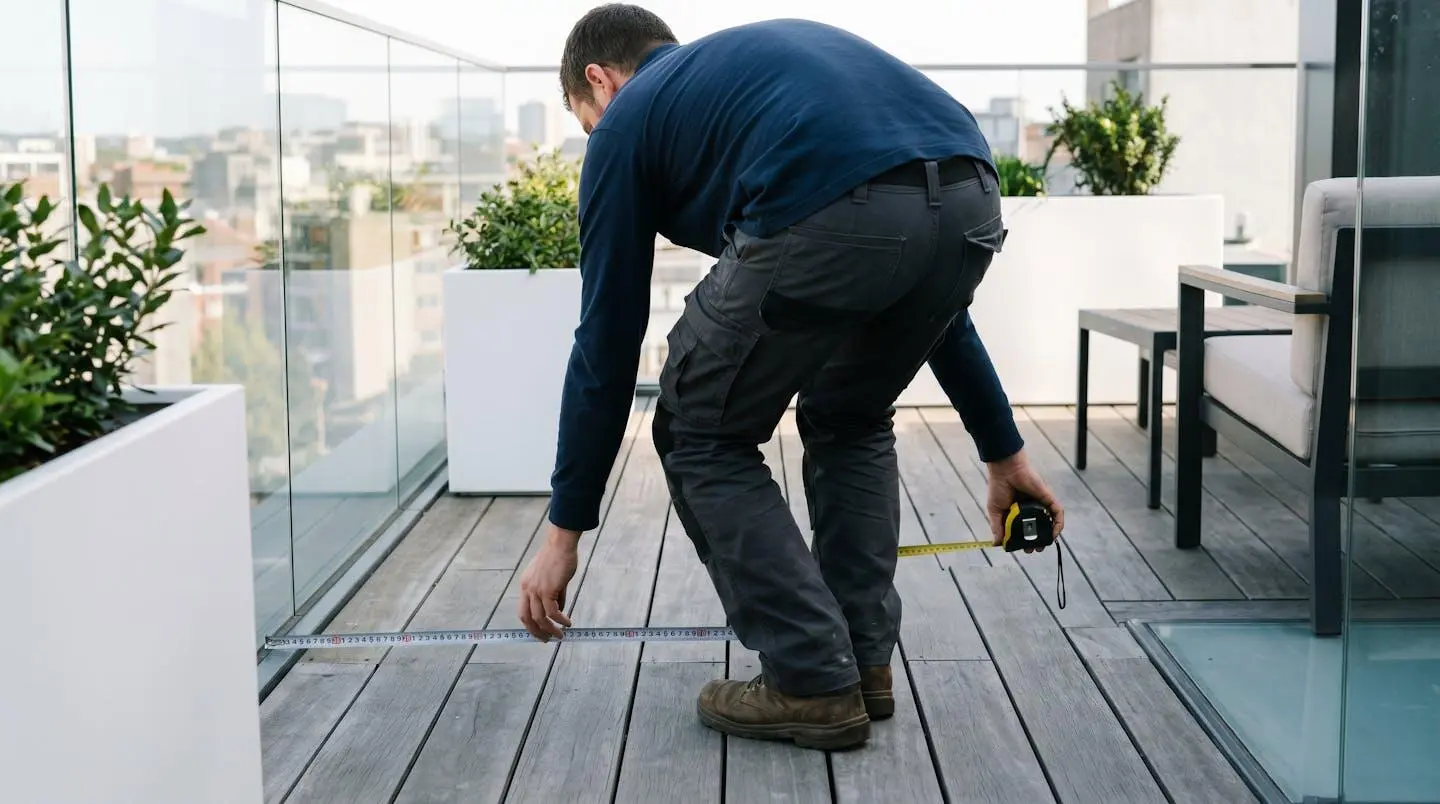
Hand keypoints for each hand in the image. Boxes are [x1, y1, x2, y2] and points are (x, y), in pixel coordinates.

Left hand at [517, 525, 579, 640]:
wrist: (561, 543)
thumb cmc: (558, 557)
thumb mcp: (552, 578)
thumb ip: (555, 594)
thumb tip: (560, 610)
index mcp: (525, 585)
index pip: (523, 610)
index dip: (530, 624)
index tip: (539, 632)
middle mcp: (527, 589)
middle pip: (526, 618)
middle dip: (536, 632)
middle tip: (546, 640)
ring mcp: (536, 590)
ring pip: (540, 618)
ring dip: (550, 630)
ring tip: (560, 636)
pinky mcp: (547, 590)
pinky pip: (553, 612)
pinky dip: (560, 620)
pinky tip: (568, 623)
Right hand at [985, 449, 1063, 551]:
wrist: (1005, 470)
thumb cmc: (998, 487)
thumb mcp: (995, 510)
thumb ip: (997, 527)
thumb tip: (997, 544)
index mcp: (1017, 512)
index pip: (1023, 530)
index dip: (1023, 540)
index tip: (1021, 549)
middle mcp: (1031, 509)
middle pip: (1038, 528)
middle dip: (1037, 541)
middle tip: (1033, 549)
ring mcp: (1040, 504)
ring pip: (1050, 522)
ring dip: (1049, 535)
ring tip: (1043, 545)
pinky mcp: (1048, 498)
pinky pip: (1058, 513)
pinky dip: (1058, 524)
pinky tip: (1054, 533)